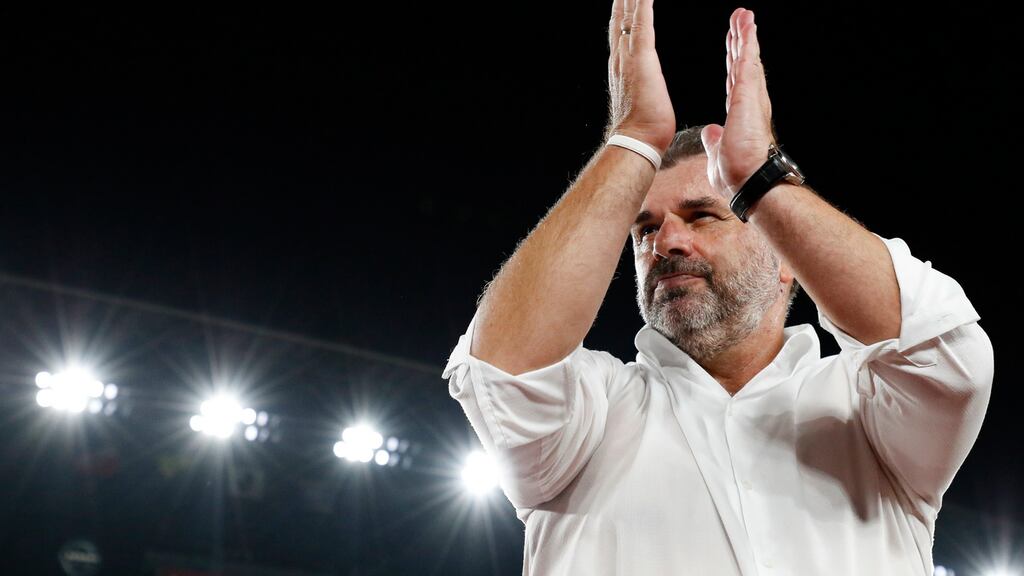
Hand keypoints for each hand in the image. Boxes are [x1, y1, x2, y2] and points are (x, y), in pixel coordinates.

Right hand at [606, 0, 675, 152]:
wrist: (636, 140)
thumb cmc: (643, 128)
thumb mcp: (641, 99)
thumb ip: (640, 88)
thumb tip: (645, 91)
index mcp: (621, 66)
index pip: (622, 30)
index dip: (623, 10)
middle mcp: (620, 57)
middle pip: (621, 18)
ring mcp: (628, 56)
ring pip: (629, 16)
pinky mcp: (642, 57)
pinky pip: (642, 23)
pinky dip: (642, 5)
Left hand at [701, 8, 774, 198]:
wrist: (749, 182)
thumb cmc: (738, 175)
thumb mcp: (719, 153)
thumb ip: (715, 140)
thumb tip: (710, 132)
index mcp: (739, 113)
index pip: (734, 80)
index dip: (733, 60)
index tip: (732, 44)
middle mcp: (748, 102)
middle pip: (743, 64)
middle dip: (741, 41)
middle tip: (740, 19)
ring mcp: (750, 98)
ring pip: (747, 60)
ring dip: (746, 37)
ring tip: (745, 16)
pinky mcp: (747, 97)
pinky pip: (746, 65)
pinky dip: (747, 45)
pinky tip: (747, 28)